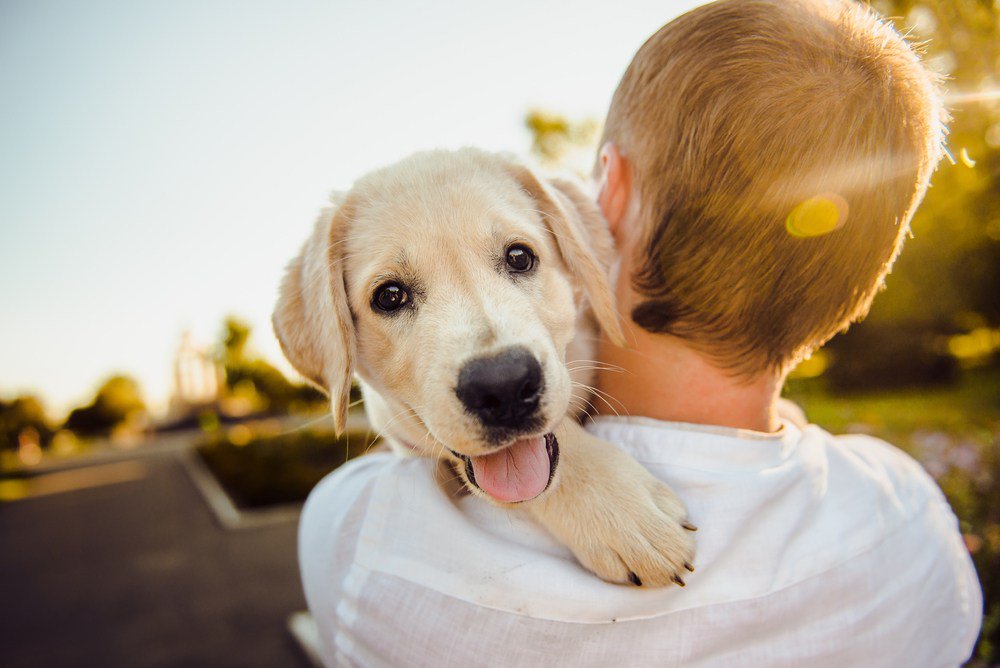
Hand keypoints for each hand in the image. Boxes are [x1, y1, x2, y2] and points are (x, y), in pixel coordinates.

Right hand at [525, 420, 696, 586]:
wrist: (551, 462)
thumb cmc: (596, 462)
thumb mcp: (638, 473)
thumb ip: (663, 499)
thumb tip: (685, 526)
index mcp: (646, 501)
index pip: (679, 539)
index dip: (686, 549)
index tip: (682, 548)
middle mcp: (630, 524)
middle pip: (666, 561)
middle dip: (674, 567)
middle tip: (672, 566)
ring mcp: (607, 539)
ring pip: (644, 573)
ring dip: (653, 576)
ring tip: (651, 571)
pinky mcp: (585, 548)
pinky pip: (613, 574)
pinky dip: (624, 575)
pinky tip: (625, 569)